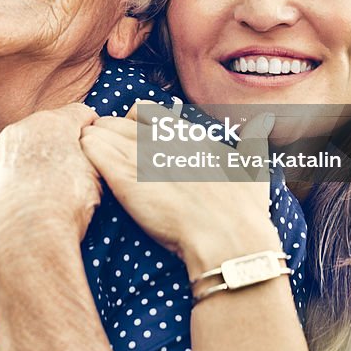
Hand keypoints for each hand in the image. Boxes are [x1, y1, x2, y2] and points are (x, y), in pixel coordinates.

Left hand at [0, 103, 101, 249]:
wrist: (24, 240)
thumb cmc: (68, 206)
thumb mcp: (98, 175)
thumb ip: (94, 152)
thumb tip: (90, 146)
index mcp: (52, 124)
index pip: (77, 115)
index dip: (88, 130)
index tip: (93, 145)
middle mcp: (17, 131)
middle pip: (41, 133)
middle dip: (52, 149)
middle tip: (64, 178)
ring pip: (11, 155)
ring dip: (23, 169)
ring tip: (36, 199)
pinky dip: (0, 190)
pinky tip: (12, 210)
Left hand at [79, 101, 280, 274]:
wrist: (228, 240)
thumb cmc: (244, 211)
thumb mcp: (254, 168)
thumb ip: (254, 141)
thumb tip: (264, 122)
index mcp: (187, 134)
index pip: (146, 110)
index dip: (133, 121)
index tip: (131, 136)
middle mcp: (162, 140)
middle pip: (118, 122)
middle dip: (107, 132)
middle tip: (102, 149)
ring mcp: (142, 157)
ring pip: (101, 133)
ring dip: (93, 141)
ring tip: (89, 153)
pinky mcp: (124, 179)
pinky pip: (94, 153)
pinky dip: (88, 153)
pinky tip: (86, 161)